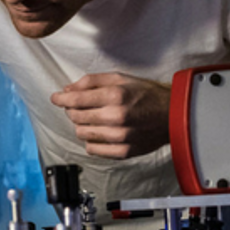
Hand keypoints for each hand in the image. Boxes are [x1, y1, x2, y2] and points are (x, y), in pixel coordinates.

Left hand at [49, 72, 170, 158]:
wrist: (173, 114)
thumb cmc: (147, 94)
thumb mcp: (120, 78)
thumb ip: (92, 82)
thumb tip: (68, 89)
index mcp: (115, 95)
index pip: (76, 99)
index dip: (61, 98)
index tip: (56, 98)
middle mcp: (116, 117)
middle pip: (76, 117)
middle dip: (72, 110)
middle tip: (78, 106)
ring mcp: (120, 136)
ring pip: (82, 134)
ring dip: (81, 125)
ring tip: (92, 119)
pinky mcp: (123, 151)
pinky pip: (93, 150)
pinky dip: (91, 141)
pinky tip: (99, 133)